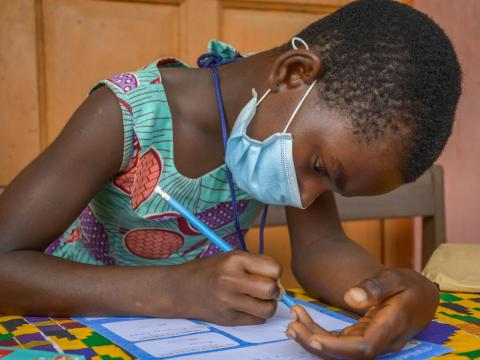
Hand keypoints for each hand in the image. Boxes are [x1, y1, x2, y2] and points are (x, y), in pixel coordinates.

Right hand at [174, 251, 281, 325]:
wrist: (180, 289)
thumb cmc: (210, 270)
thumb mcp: (231, 257)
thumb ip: (256, 265)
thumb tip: (280, 282)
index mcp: (234, 259)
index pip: (274, 268)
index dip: (274, 272)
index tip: (267, 273)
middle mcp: (231, 280)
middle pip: (271, 290)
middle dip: (273, 290)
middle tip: (264, 288)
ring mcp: (229, 302)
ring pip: (268, 309)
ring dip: (267, 305)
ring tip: (256, 298)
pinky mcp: (228, 319)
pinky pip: (257, 320)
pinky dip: (256, 314)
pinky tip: (245, 306)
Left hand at [286, 268, 438, 358]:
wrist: (423, 296)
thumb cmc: (410, 286)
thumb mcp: (395, 278)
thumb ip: (375, 286)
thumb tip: (352, 297)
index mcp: (391, 328)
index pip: (363, 348)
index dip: (337, 347)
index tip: (313, 339)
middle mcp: (381, 341)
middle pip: (346, 354)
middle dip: (316, 344)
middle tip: (292, 326)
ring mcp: (371, 341)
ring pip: (340, 350)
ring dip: (313, 338)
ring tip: (293, 320)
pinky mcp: (363, 337)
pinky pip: (339, 341)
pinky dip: (319, 332)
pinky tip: (303, 319)